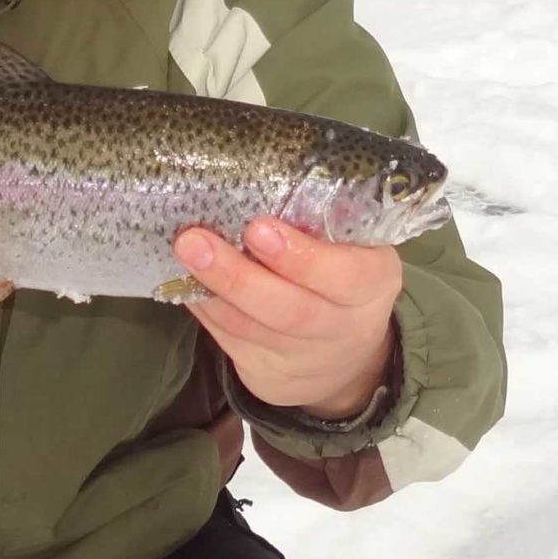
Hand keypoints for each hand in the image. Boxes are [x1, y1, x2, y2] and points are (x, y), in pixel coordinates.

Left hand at [175, 217, 399, 420]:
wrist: (348, 355)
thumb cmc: (343, 276)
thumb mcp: (354, 246)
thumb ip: (320, 222)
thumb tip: (253, 182)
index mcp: (374, 283)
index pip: (347, 277)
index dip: (302, 257)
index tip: (259, 228)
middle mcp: (344, 327)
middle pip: (291, 311)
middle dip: (239, 277)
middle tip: (195, 240)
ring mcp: (305, 358)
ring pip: (253, 330)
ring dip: (213, 290)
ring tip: (183, 253)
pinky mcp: (269, 376)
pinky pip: (231, 341)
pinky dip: (206, 309)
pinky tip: (184, 280)